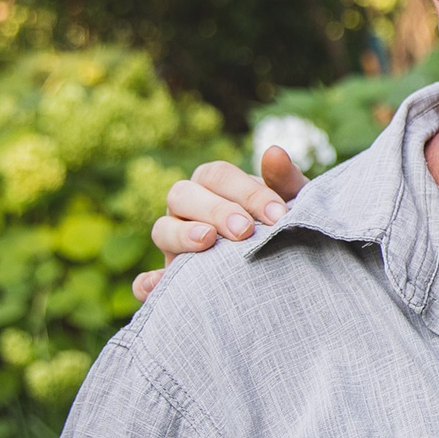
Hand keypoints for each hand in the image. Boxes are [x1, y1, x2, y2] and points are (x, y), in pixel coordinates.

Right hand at [132, 147, 307, 302]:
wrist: (287, 263)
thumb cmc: (282, 224)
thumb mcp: (290, 203)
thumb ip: (284, 180)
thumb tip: (273, 152)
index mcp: (213, 183)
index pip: (218, 176)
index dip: (247, 193)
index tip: (278, 215)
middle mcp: (187, 207)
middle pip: (182, 195)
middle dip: (215, 211)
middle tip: (245, 231)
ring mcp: (174, 242)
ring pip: (162, 229)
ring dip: (181, 235)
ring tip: (207, 241)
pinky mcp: (171, 278)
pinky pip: (148, 280)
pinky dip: (148, 282)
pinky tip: (155, 285)